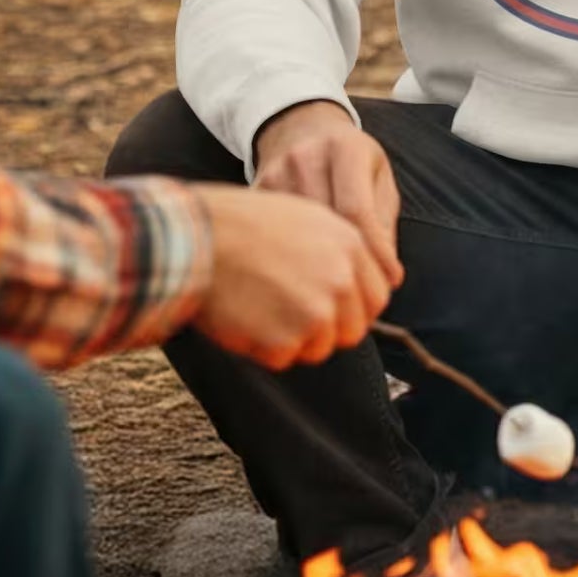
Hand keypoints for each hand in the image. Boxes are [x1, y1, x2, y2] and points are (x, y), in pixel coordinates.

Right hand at [191, 183, 391, 368]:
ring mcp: (316, 312)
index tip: (334, 311)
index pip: (377, 297)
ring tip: (262, 305)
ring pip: (319, 348)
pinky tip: (245, 315)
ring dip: (293, 339)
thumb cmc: (244, 224)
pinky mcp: (286, 340)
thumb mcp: (307, 218)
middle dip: (327, 330)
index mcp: (350, 245)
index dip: (355, 309)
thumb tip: (355, 285)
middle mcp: (341, 279)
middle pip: (353, 330)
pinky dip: (264, 347)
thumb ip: (339, 252)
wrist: (200, 237)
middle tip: (291, 314)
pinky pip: (283, 358)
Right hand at [253, 100, 402, 288]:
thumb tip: (386, 276)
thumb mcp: (376, 177)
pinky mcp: (253, 190)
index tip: (386, 283)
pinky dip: (286, 261)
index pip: (358, 212)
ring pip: (295, 235)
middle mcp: (307, 156)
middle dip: (345, 269)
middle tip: (361, 301)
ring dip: (313, 271)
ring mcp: (275, 173)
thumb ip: (383, 223)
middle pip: (324, 226)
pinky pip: (271, 234)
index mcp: (345, 149)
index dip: (374, 255)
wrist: (298, 128)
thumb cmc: (347, 160)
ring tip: (331, 296)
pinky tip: (299, 278)